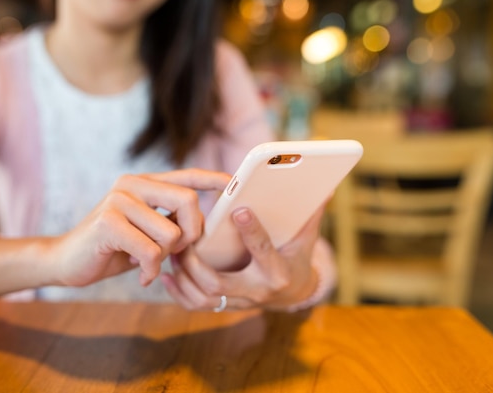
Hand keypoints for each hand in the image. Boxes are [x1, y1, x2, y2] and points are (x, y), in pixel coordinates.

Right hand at [48, 169, 230, 287]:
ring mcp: (118, 200)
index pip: (186, 175)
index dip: (213, 178)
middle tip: (177, 251)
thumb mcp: (146, 230)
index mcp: (144, 183)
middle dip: (191, 233)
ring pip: (170, 233)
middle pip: (188, 201)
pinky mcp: (108, 222)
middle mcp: (132, 184)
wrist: (66, 261)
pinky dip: (148, 269)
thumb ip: (170, 220)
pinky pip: (150, 251)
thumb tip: (204, 224)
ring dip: (163, 257)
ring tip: (146, 261)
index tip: (234, 181)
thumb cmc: (113, 248)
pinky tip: (138, 273)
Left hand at [160, 205, 324, 310]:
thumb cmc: (296, 259)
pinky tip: (168, 276)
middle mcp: (256, 291)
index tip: (238, 208)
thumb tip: (324, 187)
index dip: (252, 230)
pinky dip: (179, 294)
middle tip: (184, 240)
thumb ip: (309, 214)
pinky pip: (198, 306)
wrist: (295, 293)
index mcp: (277, 272)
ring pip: (204, 298)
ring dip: (183, 278)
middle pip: (219, 282)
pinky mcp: (227, 306)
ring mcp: (240, 302)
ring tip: (172, 255)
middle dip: (195, 263)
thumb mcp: (305, 239)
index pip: (263, 250)